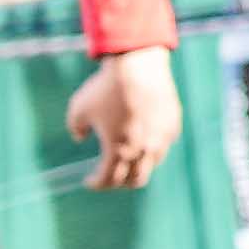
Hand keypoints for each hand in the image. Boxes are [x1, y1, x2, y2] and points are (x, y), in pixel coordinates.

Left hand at [69, 45, 180, 190]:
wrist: (137, 64)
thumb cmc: (104, 87)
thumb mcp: (78, 108)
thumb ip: (76, 128)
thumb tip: (81, 137)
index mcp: (117, 150)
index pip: (108, 179)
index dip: (97, 184)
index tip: (89, 181)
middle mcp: (142, 150)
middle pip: (134, 180)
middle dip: (120, 183)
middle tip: (111, 177)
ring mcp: (161, 139)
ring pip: (152, 164)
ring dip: (139, 167)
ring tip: (128, 162)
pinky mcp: (172, 125)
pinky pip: (163, 144)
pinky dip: (153, 148)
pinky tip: (145, 142)